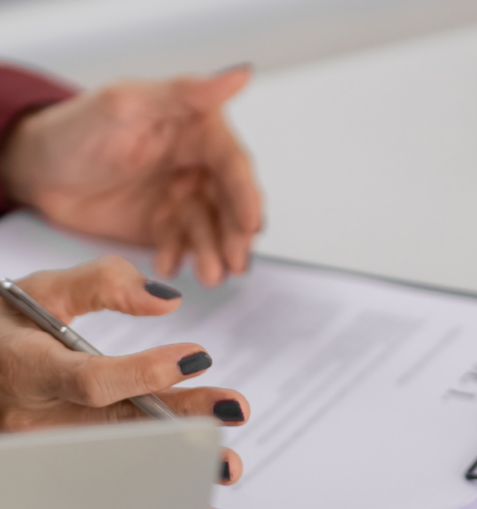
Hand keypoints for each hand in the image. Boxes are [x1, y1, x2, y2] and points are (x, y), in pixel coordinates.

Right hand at [0, 256, 249, 508]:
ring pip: (121, 458)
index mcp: (29, 370)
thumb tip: (167, 300)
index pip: (91, 381)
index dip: (146, 372)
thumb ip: (104, 282)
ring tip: (226, 466)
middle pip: (119, 425)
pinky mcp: (61, 463)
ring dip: (178, 465)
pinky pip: (114, 475)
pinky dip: (157, 488)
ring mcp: (48, 448)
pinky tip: (198, 505)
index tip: (199, 357)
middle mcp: (37, 417)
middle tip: (234, 414)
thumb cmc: (10, 328)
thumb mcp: (45, 290)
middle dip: (181, 423)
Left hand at [2, 67, 262, 287]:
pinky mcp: (165, 226)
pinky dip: (181, 257)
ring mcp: (182, 197)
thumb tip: (238, 75)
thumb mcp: (126, 105)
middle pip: (231, 203)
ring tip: (207, 274)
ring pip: (212, 229)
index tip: (251, 223)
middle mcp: (197, 164)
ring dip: (213, 252)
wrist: (35, 171)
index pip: (233, 164)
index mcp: (197, 130)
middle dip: (235, 235)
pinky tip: (169, 264)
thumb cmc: (73, 129)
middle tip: (233, 260)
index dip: (246, 195)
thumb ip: (184, 93)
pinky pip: (184, 246)